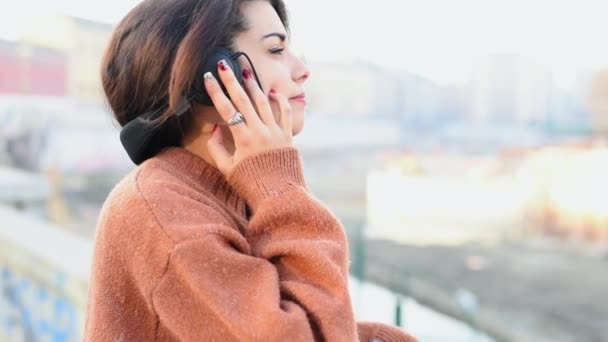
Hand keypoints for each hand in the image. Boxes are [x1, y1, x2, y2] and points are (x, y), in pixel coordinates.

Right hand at [204, 59, 293, 176]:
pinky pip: (285, 113)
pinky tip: (273, 92)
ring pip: (264, 102)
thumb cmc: (251, 185)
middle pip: (244, 100)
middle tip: (223, 64)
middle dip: (231, 80)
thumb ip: (218, 148)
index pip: (226, 109)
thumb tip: (216, 128)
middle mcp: (260, 132)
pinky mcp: (288, 136)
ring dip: (254, 85)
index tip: (207, 77)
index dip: (215, 92)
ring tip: (246, 70)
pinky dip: (280, 101)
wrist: (280, 196)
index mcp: (243, 139)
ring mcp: (276, 132)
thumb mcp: (228, 169)